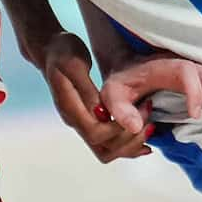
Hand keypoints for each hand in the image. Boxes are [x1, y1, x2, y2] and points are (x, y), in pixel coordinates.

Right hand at [38, 34, 154, 162]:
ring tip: (151, 126)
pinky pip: (109, 141)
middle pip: (104, 149)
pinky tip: (144, 129)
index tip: (137, 110)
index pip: (96, 134)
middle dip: (130, 139)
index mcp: (70, 109)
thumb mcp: (74, 64)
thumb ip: (87, 89)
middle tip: (149, 119)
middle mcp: (75, 121)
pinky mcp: (89, 120)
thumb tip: (101, 112)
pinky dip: (128, 140)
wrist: (51, 51)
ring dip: (131, 144)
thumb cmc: (63, 52)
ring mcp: (81, 122)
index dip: (119, 129)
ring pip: (107, 150)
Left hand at [101, 54, 201, 136]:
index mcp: (166, 67)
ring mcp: (198, 73)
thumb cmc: (123, 81)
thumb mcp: (113, 94)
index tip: (195, 115)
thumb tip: (136, 127)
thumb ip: (120, 110)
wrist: (129, 68)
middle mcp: (186, 66)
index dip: (195, 92)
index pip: (187, 72)